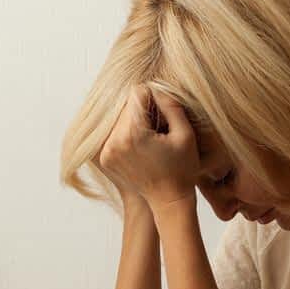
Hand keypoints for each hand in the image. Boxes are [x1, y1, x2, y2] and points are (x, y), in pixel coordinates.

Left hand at [96, 84, 199, 212]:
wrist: (169, 201)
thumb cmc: (182, 169)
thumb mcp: (185, 134)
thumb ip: (171, 104)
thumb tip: (155, 86)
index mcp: (133, 134)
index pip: (137, 93)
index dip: (154, 97)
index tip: (165, 113)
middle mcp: (114, 142)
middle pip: (125, 105)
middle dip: (142, 110)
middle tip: (159, 127)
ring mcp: (106, 152)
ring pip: (117, 117)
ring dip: (133, 120)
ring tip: (151, 137)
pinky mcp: (104, 158)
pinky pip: (112, 132)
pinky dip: (125, 133)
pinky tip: (142, 146)